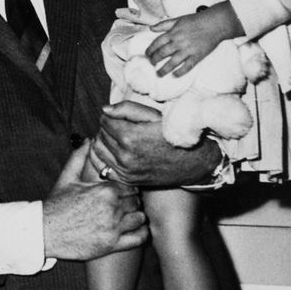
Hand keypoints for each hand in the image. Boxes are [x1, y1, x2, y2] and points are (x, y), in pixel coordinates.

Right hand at [41, 142, 147, 260]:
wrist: (44, 231)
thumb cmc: (56, 205)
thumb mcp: (67, 178)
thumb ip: (79, 157)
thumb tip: (87, 140)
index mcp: (105, 190)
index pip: (131, 186)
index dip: (127, 189)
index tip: (122, 193)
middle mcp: (112, 208)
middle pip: (136, 202)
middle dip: (131, 203)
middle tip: (124, 205)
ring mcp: (113, 227)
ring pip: (140, 218)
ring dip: (136, 217)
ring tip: (127, 218)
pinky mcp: (112, 245)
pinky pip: (139, 238)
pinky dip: (142, 233)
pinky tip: (135, 230)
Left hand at [91, 101, 218, 186]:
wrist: (192, 162)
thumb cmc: (173, 135)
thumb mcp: (153, 116)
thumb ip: (127, 109)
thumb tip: (104, 110)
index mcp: (130, 137)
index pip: (104, 120)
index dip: (112, 116)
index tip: (121, 117)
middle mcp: (125, 156)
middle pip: (100, 134)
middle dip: (107, 128)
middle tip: (120, 127)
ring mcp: (125, 171)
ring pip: (97, 150)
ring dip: (103, 141)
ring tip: (116, 138)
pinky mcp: (126, 180)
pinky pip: (101, 167)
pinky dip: (102, 158)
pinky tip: (112, 152)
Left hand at [145, 1, 241, 76]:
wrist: (215, 23)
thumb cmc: (197, 20)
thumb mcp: (178, 19)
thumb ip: (164, 24)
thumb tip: (151, 28)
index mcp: (173, 33)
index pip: (156, 43)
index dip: (150, 50)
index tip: (147, 54)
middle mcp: (178, 42)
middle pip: (162, 54)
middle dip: (154, 60)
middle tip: (151, 64)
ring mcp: (188, 50)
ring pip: (172, 63)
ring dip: (164, 70)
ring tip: (159, 74)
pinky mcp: (197, 56)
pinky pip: (187, 67)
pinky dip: (180, 72)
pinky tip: (175, 75)